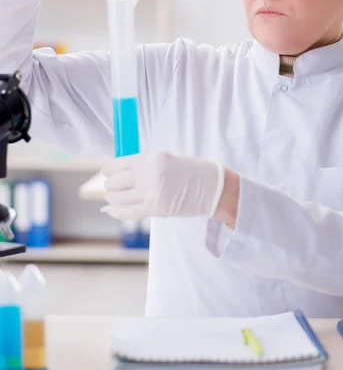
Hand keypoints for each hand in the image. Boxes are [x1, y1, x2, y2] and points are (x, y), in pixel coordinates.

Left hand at [101, 152, 225, 219]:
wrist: (209, 186)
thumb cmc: (189, 170)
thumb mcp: (165, 159)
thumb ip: (145, 164)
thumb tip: (122, 171)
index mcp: (151, 157)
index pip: (120, 164)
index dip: (109, 170)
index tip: (105, 173)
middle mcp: (148, 173)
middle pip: (116, 181)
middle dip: (109, 185)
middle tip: (108, 187)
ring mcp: (151, 192)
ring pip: (119, 197)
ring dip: (111, 198)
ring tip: (109, 198)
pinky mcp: (155, 208)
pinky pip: (129, 212)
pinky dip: (116, 212)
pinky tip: (111, 211)